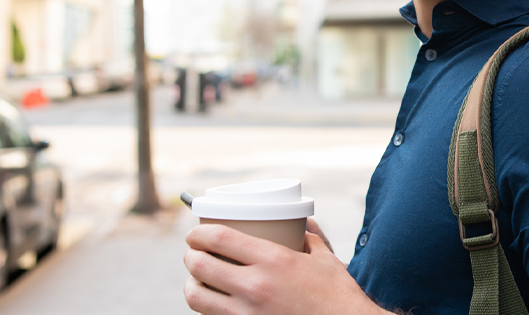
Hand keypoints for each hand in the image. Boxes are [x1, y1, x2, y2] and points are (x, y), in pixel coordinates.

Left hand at [184, 225, 384, 314]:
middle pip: (200, 265)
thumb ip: (309, 236)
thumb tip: (302, 221)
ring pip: (197, 297)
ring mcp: (247, 314)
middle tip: (193, 253)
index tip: (194, 233)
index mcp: (273, 260)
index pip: (219, 238)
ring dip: (191, 284)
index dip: (198, 234)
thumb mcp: (325, 258)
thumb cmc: (338, 295)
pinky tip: (211, 302)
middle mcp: (255, 286)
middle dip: (190, 256)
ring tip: (196, 278)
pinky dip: (205, 308)